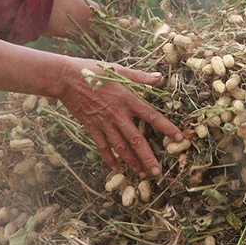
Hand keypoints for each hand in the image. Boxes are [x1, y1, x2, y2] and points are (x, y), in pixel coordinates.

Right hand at [58, 58, 182, 176]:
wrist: (66, 78)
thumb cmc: (94, 71)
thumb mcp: (119, 70)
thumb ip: (140, 77)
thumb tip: (160, 78)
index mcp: (128, 100)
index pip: (152, 116)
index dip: (167, 128)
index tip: (179, 138)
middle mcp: (118, 114)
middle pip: (136, 139)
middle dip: (147, 157)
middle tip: (156, 172)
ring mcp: (104, 122)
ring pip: (120, 147)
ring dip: (131, 162)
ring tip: (141, 174)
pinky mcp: (91, 127)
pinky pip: (102, 146)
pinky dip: (109, 158)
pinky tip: (116, 168)